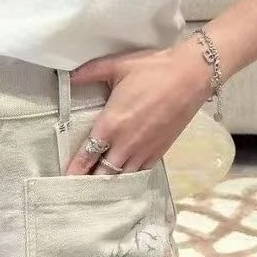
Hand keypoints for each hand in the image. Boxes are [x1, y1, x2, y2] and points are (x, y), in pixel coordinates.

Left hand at [65, 43, 212, 175]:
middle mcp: (125, 143)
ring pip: (122, 177)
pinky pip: (140, 173)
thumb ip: (89, 72)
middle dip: (90, 182)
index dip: (75, 170)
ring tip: (98, 191)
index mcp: (110, 124)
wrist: (191, 76)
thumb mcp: (116, 66)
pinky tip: (123, 180)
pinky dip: (129, 179)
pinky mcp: (160, 151)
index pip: (87, 155)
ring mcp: (144, 150)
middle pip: (103, 173)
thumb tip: (69, 76)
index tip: (65, 180)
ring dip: (109, 183)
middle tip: (78, 189)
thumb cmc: (152, 69)